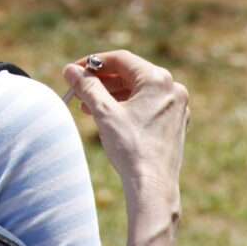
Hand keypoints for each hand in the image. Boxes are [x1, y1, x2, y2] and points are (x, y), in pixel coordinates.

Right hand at [63, 51, 188, 245]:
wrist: (152, 185)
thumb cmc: (131, 147)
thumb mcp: (104, 111)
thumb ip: (87, 86)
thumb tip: (71, 70)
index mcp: (158, 80)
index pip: (120, 59)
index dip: (92, 62)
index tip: (74, 71)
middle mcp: (172, 89)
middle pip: (129, 74)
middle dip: (100, 81)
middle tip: (78, 88)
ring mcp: (176, 107)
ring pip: (136, 90)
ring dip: (110, 94)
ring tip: (87, 105)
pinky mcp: (173, 122)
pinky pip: (145, 104)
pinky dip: (124, 105)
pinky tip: (105, 115)